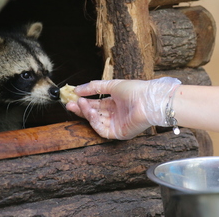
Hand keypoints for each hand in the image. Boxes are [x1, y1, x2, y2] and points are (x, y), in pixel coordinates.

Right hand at [66, 77, 180, 139]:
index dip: (83, 102)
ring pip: (96, 121)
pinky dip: (94, 122)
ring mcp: (117, 124)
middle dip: (81, 109)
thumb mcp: (112, 85)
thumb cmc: (135, 90)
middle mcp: (115, 115)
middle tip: (69, 104)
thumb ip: (94, 87)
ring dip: (87, 113)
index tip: (72, 97)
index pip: (95, 104)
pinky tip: (91, 112)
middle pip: (94, 113)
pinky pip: (102, 130)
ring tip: (80, 104)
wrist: (149, 99)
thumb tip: (77, 89)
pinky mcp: (119, 133)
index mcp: (115, 103)